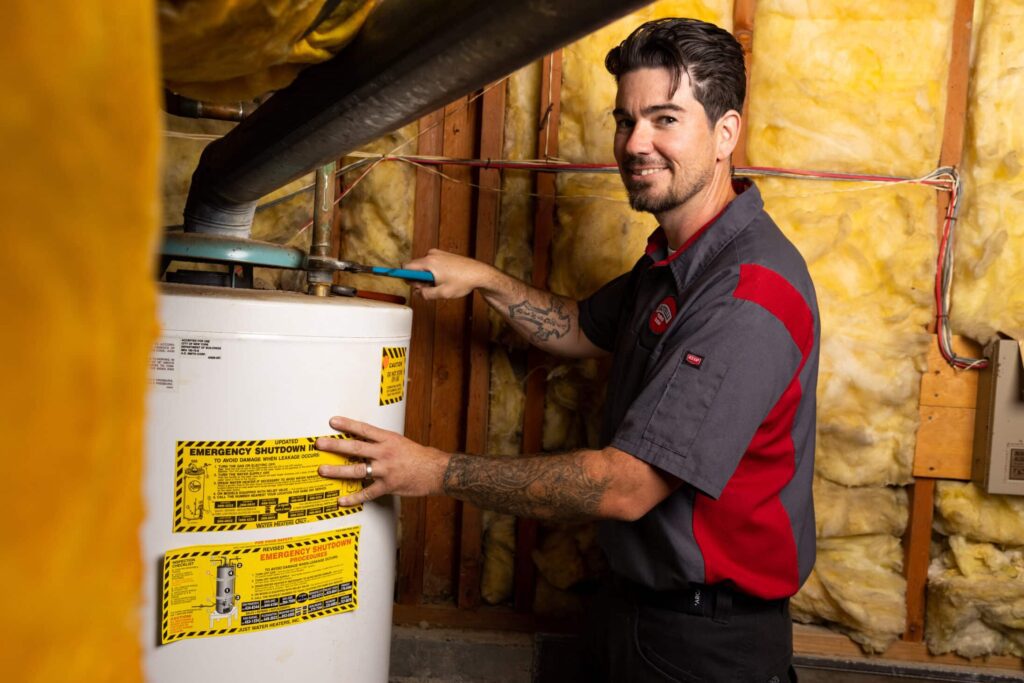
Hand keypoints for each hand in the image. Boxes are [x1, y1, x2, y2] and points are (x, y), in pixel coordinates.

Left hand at [316, 416, 449, 506]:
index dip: (347, 424)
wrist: (436, 470)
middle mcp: (385, 452)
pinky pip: (367, 493)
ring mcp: (386, 469)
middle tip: (319, 443)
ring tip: (322, 470)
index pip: (364, 429)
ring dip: (337, 470)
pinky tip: (341, 500)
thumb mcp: (400, 442)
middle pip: (356, 447)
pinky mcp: (388, 485)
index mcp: (389, 439)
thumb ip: (382, 442)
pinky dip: (353, 497)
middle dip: (335, 445)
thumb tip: (363, 441)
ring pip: (357, 469)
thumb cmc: (419, 456)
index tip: (332, 421)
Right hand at [403, 248, 495, 300]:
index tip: (393, 276)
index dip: (401, 275)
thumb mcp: (443, 293)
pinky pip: (430, 264)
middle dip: (418, 280)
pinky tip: (444, 279)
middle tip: (429, 289)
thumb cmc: (463, 281)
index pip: (406, 267)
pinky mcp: (442, 254)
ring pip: (423, 267)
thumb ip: (427, 294)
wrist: (479, 273)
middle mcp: (431, 255)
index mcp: (429, 263)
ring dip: (426, 277)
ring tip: (440, 285)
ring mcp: (437, 253)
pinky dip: (433, 272)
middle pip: (414, 268)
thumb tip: (418, 293)